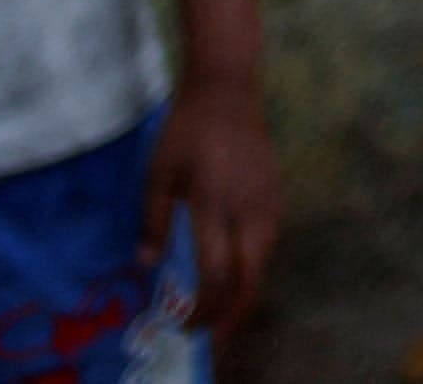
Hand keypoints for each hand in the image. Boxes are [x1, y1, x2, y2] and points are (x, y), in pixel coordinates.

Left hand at [144, 79, 281, 336]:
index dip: (203, 308)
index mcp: (213, 205)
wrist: (227, 90)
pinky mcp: (276, 194)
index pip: (216, 273)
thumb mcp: (158, 175)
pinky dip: (254, 267)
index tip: (184, 322)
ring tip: (224, 310)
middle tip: (213, 333)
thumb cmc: (185, 131)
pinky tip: (238, 271)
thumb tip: (146, 265)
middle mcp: (247, 209)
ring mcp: (267, 201)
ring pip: (264, 262)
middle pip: (250, 278)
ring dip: (245, 291)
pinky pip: (269, 242)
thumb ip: (153, 222)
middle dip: (232, 313)